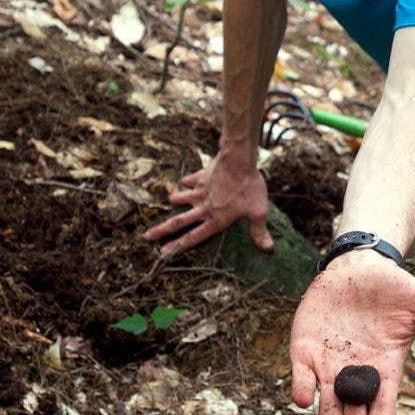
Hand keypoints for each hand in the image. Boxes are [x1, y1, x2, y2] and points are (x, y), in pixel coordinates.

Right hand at [143, 154, 272, 254]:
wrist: (238, 161)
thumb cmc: (250, 188)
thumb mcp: (258, 211)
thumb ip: (259, 231)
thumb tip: (268, 249)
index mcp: (216, 220)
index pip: (194, 237)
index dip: (178, 246)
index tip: (163, 253)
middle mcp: (204, 208)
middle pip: (179, 222)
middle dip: (162, 230)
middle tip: (146, 236)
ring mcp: (200, 191)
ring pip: (182, 198)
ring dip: (175, 200)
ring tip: (170, 201)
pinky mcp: (201, 177)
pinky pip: (191, 180)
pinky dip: (188, 181)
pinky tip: (186, 181)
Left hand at [289, 252, 414, 414]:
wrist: (360, 265)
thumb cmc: (395, 289)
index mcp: (386, 369)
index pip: (382, 405)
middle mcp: (357, 373)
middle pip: (352, 413)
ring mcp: (329, 361)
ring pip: (326, 402)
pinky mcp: (306, 346)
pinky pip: (302, 371)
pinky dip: (301, 385)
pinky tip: (302, 398)